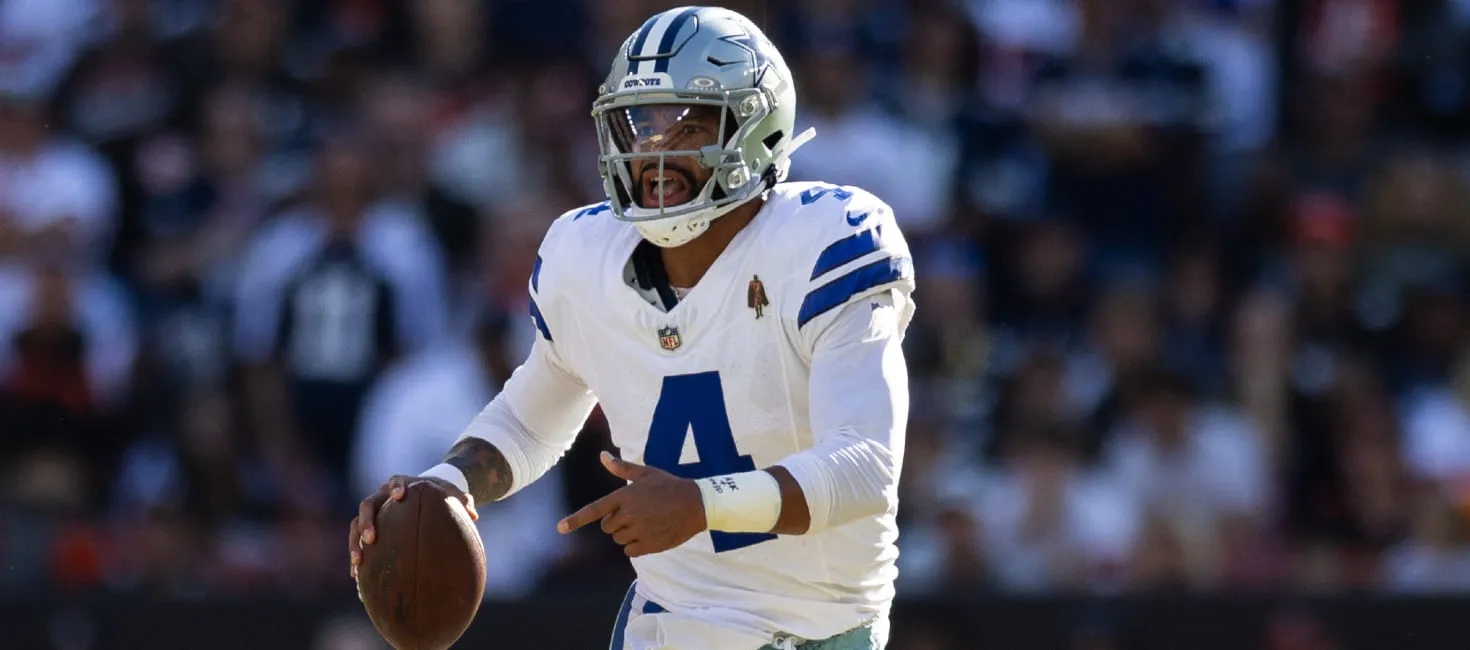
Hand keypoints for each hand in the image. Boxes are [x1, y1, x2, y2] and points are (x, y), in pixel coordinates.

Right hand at [347, 475, 477, 578]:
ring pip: (355, 526)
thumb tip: (474, 515)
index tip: (400, 495)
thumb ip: (461, 500)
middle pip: (366, 505)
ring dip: (355, 543)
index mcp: (399, 485)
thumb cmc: (438, 495)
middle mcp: (381, 497)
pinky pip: (357, 543)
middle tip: (371, 538)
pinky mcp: (368, 529)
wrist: (423, 496)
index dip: (396, 486)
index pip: (395, 481)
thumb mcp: (450, 494)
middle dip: (366, 522)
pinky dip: (357, 558)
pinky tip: (357, 577)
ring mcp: (373, 514)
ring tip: (358, 563)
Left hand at [558, 451, 704, 556]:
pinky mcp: (649, 544)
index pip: (594, 510)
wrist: (696, 504)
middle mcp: (629, 515)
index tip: (560, 528)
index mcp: (625, 497)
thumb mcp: (646, 473)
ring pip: (618, 539)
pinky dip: (635, 545)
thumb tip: (602, 456)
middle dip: (616, 522)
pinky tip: (648, 534)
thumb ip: (621, 468)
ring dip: (626, 533)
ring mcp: (639, 531)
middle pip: (607, 527)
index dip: (575, 520)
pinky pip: (630, 551)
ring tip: (645, 522)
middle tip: (635, 513)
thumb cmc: (669, 485)